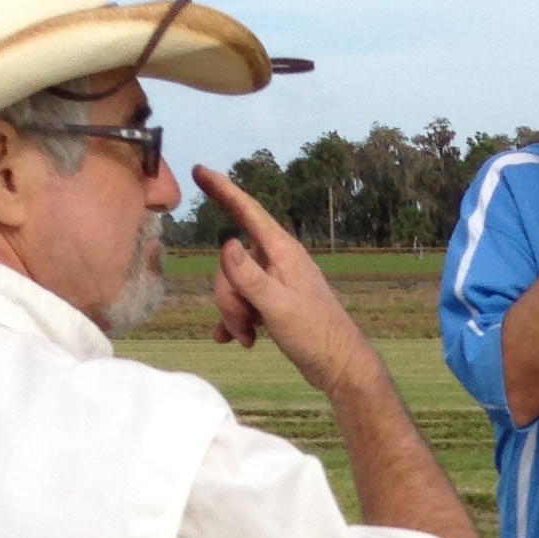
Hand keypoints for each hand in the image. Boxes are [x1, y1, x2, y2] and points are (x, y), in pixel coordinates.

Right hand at [194, 166, 381, 397]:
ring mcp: (276, 281)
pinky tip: (239, 340)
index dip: (222, 189)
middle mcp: (278, 260)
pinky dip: (237, 321)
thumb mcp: (276, 305)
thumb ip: (249, 276)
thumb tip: (226, 244)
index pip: (247, 210)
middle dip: (227, 293)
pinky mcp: (275, 302)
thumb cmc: (314, 335)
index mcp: (281, 251)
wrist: (340, 367)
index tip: (199, 170)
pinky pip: (243, 302)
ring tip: (249, 337)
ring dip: (233, 312)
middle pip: (230, 261)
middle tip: (243, 322)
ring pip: (234, 284)